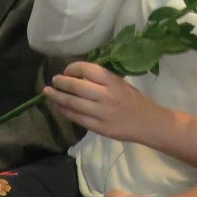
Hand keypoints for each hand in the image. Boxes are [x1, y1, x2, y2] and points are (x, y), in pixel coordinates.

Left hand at [45, 61, 165, 144]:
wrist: (148, 123)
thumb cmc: (134, 100)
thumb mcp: (121, 83)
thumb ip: (102, 79)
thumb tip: (77, 74)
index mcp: (113, 81)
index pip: (87, 69)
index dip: (72, 68)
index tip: (66, 71)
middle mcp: (106, 96)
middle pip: (76, 86)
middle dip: (60, 82)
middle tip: (53, 81)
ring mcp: (101, 113)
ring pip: (72, 103)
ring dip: (57, 97)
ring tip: (48, 93)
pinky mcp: (99, 128)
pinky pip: (77, 118)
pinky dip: (65, 111)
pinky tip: (58, 107)